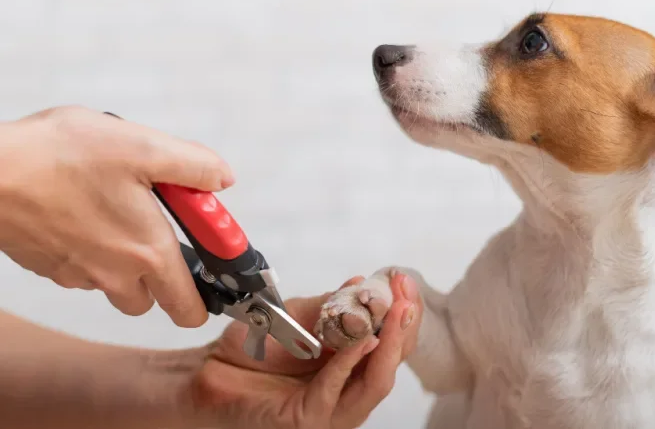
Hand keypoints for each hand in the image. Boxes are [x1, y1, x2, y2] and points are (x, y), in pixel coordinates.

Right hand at [0, 106, 233, 326]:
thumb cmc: (60, 158)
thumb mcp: (143, 147)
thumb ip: (193, 167)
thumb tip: (221, 179)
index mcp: (149, 253)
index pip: (189, 308)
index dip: (208, 296)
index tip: (209, 267)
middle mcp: (116, 275)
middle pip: (154, 299)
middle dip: (164, 272)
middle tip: (159, 228)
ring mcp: (79, 275)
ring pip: (116, 285)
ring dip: (126, 259)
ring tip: (117, 209)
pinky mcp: (50, 266)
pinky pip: (83, 270)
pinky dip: (92, 249)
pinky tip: (83, 211)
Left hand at [189, 274, 421, 428]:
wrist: (207, 373)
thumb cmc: (253, 348)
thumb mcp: (298, 317)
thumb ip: (331, 306)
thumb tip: (362, 283)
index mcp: (352, 363)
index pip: (391, 341)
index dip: (403, 311)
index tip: (402, 279)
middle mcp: (348, 389)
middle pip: (392, 363)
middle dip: (404, 327)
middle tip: (406, 295)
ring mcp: (331, 409)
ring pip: (375, 383)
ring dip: (389, 346)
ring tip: (396, 313)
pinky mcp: (308, 420)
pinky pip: (336, 391)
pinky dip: (351, 362)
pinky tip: (363, 339)